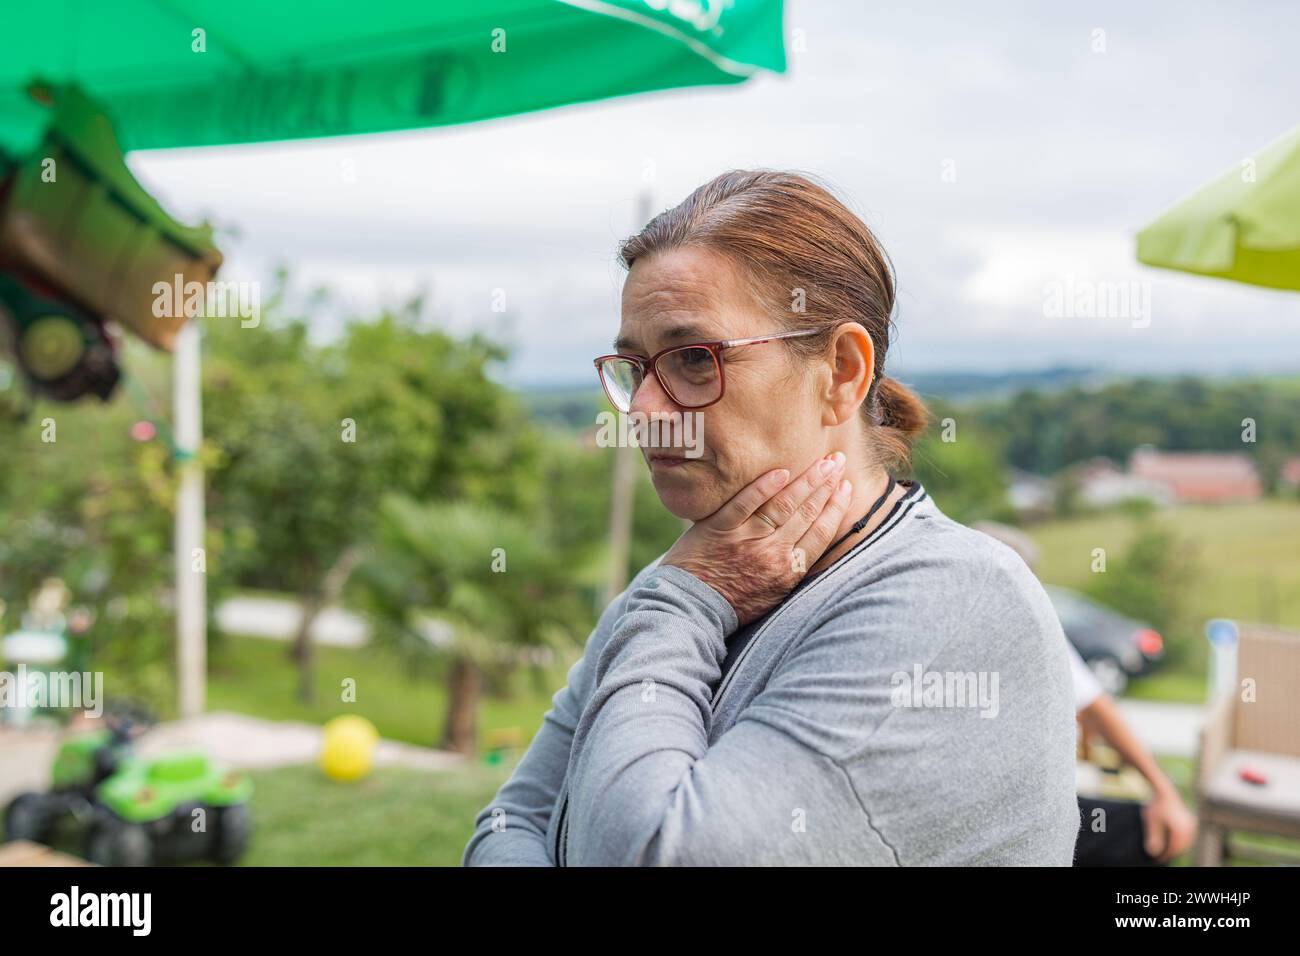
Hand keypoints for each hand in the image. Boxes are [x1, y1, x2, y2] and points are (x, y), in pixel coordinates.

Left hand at [661, 453, 851, 626]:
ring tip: (821, 461)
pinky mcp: (719, 529)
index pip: (821, 533)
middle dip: (827, 485)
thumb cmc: (731, 603)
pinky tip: (780, 471)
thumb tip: (807, 544)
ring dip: (806, 481)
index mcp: (788, 572)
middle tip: (838, 460)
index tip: (846, 487)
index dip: (836, 508)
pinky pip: (745, 503)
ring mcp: (746, 539)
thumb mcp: (771, 595)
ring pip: (783, 505)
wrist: (691, 610)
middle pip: (806, 513)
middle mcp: (772, 554)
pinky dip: (763, 487)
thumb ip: (789, 569)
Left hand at [1141, 789, 1196, 862]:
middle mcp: (1189, 829)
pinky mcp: (1190, 820)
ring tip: (1166, 851)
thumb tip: (1153, 852)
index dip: (1166, 856)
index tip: (1157, 860)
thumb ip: (1154, 837)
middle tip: (1161, 857)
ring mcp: (1191, 824)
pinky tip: (1172, 841)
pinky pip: (1187, 835)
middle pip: (1181, 847)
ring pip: (1185, 842)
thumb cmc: (1156, 805)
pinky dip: (1180, 840)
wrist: (1163, 790)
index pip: (1174, 849)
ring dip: (1176, 847)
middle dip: (1172, 852)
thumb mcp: (1152, 822)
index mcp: (1181, 831)